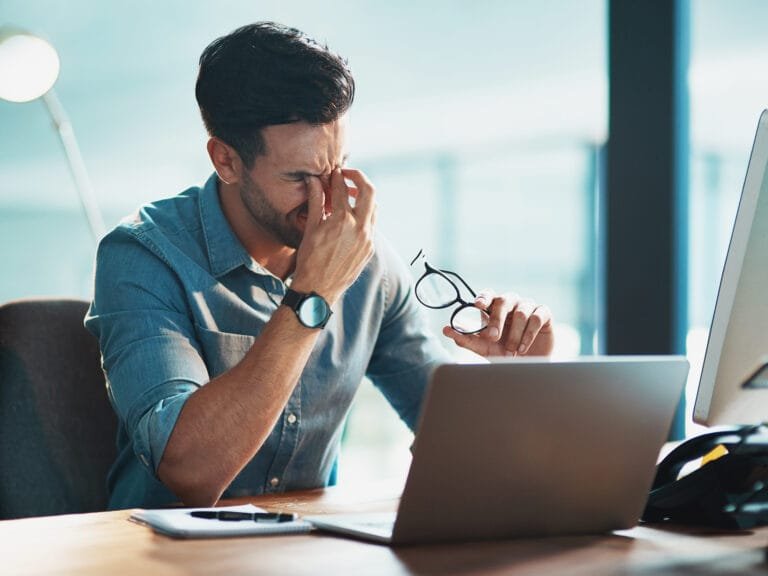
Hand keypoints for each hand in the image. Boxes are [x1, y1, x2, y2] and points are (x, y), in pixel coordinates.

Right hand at [292, 168, 376, 303]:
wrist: (318, 289)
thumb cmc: (309, 260)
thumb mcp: (310, 228)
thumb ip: (315, 201)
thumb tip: (313, 180)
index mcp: (341, 220)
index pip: (342, 188)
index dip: (337, 177)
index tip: (334, 172)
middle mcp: (359, 228)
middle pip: (369, 191)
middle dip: (359, 178)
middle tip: (348, 175)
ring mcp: (367, 239)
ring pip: (374, 208)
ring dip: (364, 197)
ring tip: (351, 196)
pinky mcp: (370, 249)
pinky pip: (372, 225)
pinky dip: (365, 215)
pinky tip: (353, 217)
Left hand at [442, 290, 553, 356]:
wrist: (527, 366)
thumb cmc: (503, 353)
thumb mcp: (482, 348)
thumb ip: (465, 338)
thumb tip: (446, 330)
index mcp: (494, 307)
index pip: (488, 294)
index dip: (483, 297)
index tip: (478, 304)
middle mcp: (511, 303)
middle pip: (503, 300)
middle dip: (496, 320)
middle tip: (492, 337)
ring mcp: (528, 306)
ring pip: (520, 312)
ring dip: (514, 334)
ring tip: (511, 351)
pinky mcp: (544, 314)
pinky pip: (536, 318)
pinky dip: (528, 334)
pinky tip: (523, 348)